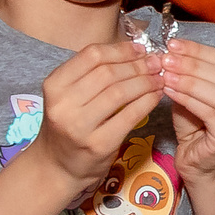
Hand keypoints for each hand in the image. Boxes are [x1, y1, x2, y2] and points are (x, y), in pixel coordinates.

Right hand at [33, 41, 164, 189]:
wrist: (56, 166)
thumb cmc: (69, 125)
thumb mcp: (68, 95)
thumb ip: (92, 73)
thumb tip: (134, 50)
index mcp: (54, 85)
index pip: (92, 56)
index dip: (121, 49)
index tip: (140, 49)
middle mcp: (63, 104)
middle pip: (108, 73)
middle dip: (137, 65)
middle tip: (156, 63)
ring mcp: (80, 126)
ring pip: (120, 92)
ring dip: (145, 82)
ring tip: (160, 78)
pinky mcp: (99, 144)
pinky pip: (130, 116)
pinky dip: (147, 102)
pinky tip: (156, 96)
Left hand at [161, 37, 214, 182]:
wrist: (199, 165)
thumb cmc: (197, 128)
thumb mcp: (194, 95)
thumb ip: (190, 75)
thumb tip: (172, 53)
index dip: (199, 50)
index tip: (173, 43)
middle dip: (192, 63)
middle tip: (166, 58)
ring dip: (189, 80)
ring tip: (165, 73)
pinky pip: (210, 112)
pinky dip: (188, 98)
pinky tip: (170, 91)